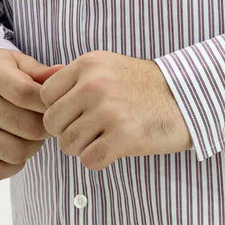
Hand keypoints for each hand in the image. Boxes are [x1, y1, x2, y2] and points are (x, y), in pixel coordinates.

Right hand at [0, 48, 62, 180]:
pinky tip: (16, 148)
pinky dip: (14, 165)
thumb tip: (61, 72)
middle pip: (28, 126)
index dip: (48, 102)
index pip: (26, 93)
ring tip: (32, 134)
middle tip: (48, 122)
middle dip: (47, 127)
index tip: (57, 104)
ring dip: (33, 147)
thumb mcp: (16, 62)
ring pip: (17, 152)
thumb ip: (40, 70)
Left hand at [38, 51, 192, 169]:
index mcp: (89, 64)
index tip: (78, 112)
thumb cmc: (145, 84)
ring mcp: (108, 111)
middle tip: (93, 128)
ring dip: (84, 146)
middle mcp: (95, 85)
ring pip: (68, 145)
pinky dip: (100, 159)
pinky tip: (116, 147)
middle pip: (52, 123)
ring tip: (106, 136)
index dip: (59, 109)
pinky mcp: (123, 136)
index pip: (45, 96)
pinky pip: (89, 160)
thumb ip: (74, 74)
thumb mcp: (109, 66)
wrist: (187, 97)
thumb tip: (37, 81)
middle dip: (68, 130)